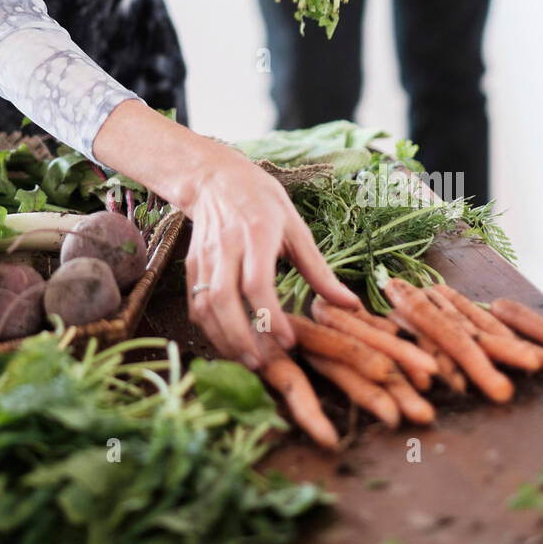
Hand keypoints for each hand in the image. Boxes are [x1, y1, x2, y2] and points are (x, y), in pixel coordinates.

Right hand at [184, 141, 360, 362]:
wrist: (215, 178)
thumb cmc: (261, 200)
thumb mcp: (296, 228)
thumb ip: (319, 271)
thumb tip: (351, 304)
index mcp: (257, 233)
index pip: (256, 282)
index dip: (270, 315)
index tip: (288, 341)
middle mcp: (226, 246)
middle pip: (223, 299)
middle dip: (240, 337)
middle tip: (260, 364)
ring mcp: (204, 256)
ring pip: (204, 304)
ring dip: (222, 337)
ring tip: (245, 359)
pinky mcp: (191, 264)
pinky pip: (194, 302)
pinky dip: (208, 327)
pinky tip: (227, 342)